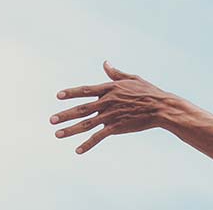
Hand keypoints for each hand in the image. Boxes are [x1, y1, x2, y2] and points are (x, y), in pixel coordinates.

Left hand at [51, 61, 175, 153]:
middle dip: (65, 115)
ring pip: (86, 124)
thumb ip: (116, 73)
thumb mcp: (132, 78)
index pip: (85, 90)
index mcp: (110, 88)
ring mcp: (111, 115)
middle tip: (51, 120)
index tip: (58, 96)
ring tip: (57, 134)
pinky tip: (77, 150)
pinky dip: (87, 144)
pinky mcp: (116, 127)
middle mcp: (107, 101)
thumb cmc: (149, 92)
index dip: (71, 93)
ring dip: (70, 130)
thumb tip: (105, 63)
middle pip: (81, 109)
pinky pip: (98, 136)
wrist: (161, 108)